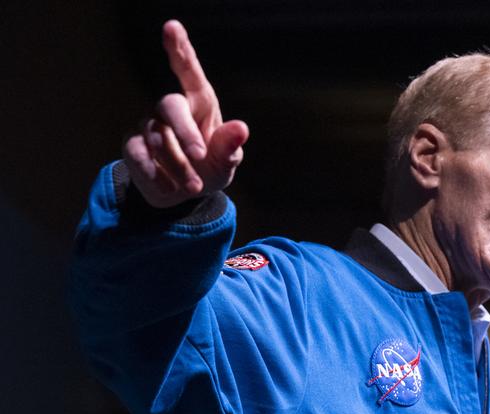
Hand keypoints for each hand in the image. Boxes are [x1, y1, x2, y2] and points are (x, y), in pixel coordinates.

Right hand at [122, 20, 249, 207]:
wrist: (184, 194)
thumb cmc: (211, 168)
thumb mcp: (226, 162)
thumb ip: (230, 146)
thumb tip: (241, 128)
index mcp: (200, 104)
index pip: (189, 72)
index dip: (179, 48)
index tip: (172, 26)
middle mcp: (172, 108)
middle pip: (170, 105)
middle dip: (186, 133)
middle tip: (202, 156)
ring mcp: (149, 124)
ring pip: (157, 138)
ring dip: (179, 166)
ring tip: (195, 186)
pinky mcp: (132, 145)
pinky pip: (139, 155)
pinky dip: (156, 175)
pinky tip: (171, 188)